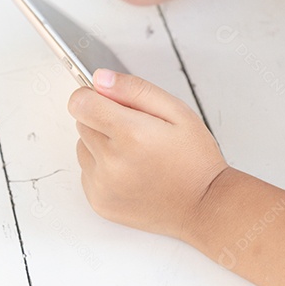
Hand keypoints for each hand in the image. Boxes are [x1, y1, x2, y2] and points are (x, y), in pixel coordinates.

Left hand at [68, 69, 227, 239]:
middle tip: (135, 130)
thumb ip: (135, 89)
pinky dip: (102, 167)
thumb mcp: (177, 111)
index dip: (93, 95)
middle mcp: (112, 162)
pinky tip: (129, 170)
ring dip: (101, 144)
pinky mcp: (99, 202)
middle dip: (102, 119)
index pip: (81, 102)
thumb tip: (100, 79)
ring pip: (83, 147)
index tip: (108, 99)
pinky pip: (87, 172)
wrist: (203, 206)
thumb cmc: (195, 159)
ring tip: (134, 153)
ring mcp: (103, 185)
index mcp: (131, 134)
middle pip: (82, 123)